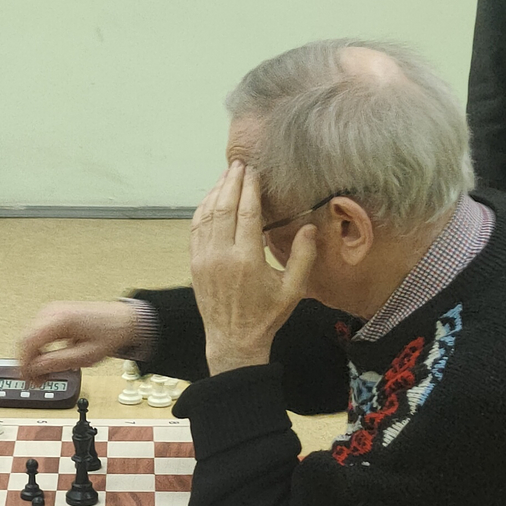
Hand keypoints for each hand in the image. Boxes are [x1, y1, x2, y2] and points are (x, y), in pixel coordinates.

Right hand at [16, 300, 144, 382]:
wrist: (124, 321)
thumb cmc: (111, 333)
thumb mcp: (85, 356)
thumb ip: (57, 363)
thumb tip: (36, 370)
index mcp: (59, 319)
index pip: (28, 342)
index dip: (24, 364)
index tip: (27, 378)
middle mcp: (53, 311)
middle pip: (25, 339)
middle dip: (28, 362)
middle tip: (36, 380)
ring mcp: (52, 310)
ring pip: (29, 336)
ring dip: (34, 356)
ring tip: (45, 372)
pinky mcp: (55, 314)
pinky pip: (37, 332)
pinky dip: (39, 348)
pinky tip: (47, 360)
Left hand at [189, 161, 315, 375]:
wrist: (233, 341)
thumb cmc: (265, 316)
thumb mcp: (293, 289)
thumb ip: (303, 257)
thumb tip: (310, 226)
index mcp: (247, 260)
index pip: (247, 212)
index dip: (250, 188)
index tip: (254, 172)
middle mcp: (221, 256)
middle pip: (224, 207)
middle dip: (231, 182)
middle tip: (239, 164)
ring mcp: (204, 259)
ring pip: (207, 215)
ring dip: (216, 192)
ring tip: (226, 175)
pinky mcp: (195, 264)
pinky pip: (196, 229)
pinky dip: (203, 209)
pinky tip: (212, 199)